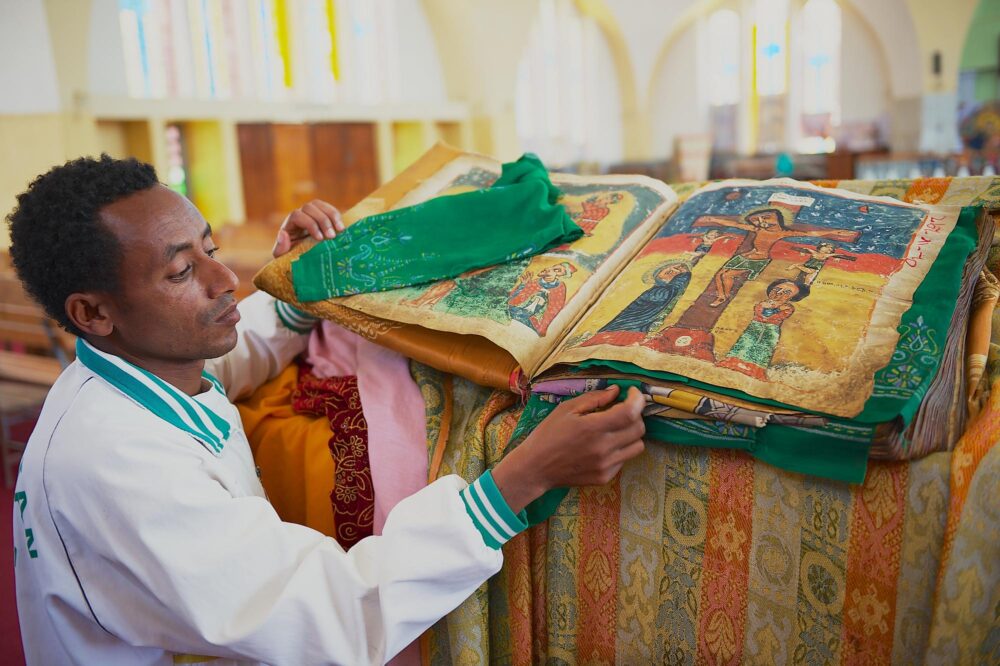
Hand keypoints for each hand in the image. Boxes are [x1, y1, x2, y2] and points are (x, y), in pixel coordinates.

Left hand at [271, 199, 345, 257]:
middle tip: (332, 236)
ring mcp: (311, 214)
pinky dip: (337, 216)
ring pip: (320, 205)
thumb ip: (280, 248)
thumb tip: (282, 233)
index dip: (309, 224)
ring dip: (332, 216)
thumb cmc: (292, 259)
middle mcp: (300, 216)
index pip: (297, 215)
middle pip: (309, 207)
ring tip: (341, 230)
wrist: (303, 261)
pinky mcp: (322, 217)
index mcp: (289, 224)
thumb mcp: (283, 257)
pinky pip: (329, 209)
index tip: (320, 238)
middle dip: (322, 221)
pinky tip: (342, 228)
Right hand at [491, 385, 645, 512]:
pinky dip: (620, 449)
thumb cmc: (548, 434)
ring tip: (616, 429)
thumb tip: (616, 392)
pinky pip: (624, 460)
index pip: (631, 412)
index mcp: (593, 428)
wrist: (535, 468)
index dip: (637, 399)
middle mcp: (603, 448)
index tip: (631, 392)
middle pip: (639, 429)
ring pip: (638, 446)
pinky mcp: (605, 477)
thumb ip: (594, 398)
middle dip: (635, 414)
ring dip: (631, 434)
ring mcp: (606, 465)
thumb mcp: (566, 409)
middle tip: (621, 410)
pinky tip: (604, 446)